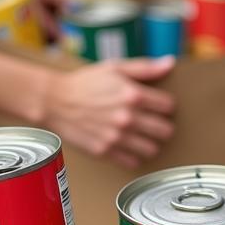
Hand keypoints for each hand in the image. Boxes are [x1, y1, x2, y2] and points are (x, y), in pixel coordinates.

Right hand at [43, 58, 175, 167]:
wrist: (55, 101)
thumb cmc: (85, 82)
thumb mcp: (114, 68)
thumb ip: (145, 68)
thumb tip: (169, 63)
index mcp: (133, 95)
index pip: (168, 106)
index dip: (165, 105)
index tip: (158, 105)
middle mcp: (128, 118)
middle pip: (165, 131)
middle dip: (163, 126)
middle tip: (154, 123)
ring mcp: (117, 137)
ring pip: (152, 149)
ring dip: (150, 143)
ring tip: (142, 137)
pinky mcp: (106, 151)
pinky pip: (132, 161)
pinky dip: (133, 155)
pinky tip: (128, 146)